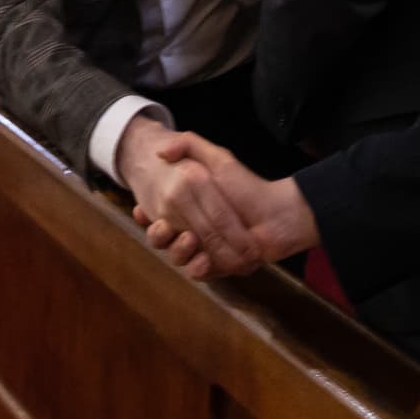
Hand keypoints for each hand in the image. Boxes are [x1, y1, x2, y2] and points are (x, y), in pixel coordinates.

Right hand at [117, 115, 262, 277]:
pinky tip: (203, 260)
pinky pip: (198, 273)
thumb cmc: (246, 185)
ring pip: (177, 257)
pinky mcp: (217, 267)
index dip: (146, 215)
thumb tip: (160, 150)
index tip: (141, 209)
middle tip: (164, 226)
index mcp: (188, 206)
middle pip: (162, 239)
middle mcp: (191, 229)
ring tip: (190, 240)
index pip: (157, 214)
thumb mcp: (218, 159)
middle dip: (159, 235)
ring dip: (179, 251)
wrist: (277, 213)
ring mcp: (203, 249)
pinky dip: (199, 268)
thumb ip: (190, 145)